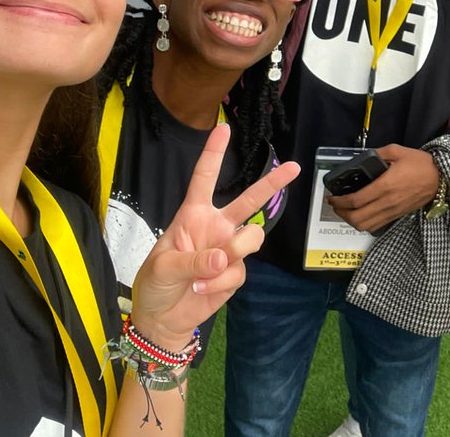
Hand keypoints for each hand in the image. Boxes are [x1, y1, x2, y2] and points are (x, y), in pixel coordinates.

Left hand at [129, 123, 298, 347]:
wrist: (162, 319)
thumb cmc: (156, 284)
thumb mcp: (163, 267)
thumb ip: (193, 260)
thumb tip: (225, 257)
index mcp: (193, 216)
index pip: (204, 179)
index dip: (213, 154)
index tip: (223, 129)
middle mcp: (216, 227)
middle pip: (249, 200)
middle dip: (272, 183)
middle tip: (294, 167)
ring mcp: (229, 250)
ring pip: (251, 238)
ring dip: (236, 252)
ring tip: (212, 268)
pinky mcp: (236, 273)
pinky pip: (239, 271)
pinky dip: (219, 283)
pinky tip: (202, 289)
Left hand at [326, 144, 438, 233]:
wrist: (440, 178)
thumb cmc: (420, 163)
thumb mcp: (397, 151)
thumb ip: (378, 154)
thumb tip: (362, 158)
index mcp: (385, 185)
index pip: (356, 200)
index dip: (339, 202)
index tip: (332, 197)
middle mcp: (387, 202)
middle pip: (357, 218)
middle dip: (341, 213)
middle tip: (335, 205)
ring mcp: (392, 211)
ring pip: (365, 226)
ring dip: (351, 221)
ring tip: (345, 211)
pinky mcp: (397, 216)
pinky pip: (375, 226)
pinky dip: (363, 223)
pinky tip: (360, 213)